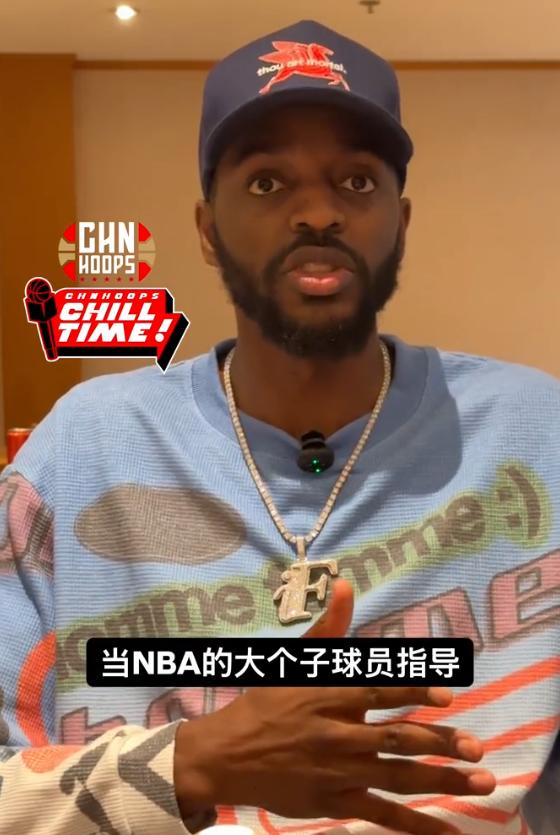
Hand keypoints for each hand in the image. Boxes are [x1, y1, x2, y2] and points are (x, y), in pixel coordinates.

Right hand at [174, 579, 494, 834]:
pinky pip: (382, 815)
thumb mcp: (296, 661)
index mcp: (330, 695)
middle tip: (476, 746)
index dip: (413, 692)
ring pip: (398, 778)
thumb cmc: (266, 702)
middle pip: (396, 739)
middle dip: (440, 743)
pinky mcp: (336, 802)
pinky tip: (446, 831)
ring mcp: (339, 771)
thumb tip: (346, 585)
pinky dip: (416, 825)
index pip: (378, 692)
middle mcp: (338, 734)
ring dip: (442, 781)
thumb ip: (329, 627)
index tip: (448, 696)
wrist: (228, 754)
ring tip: (481, 782)